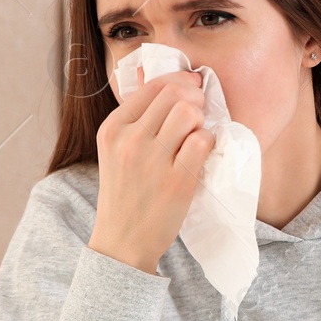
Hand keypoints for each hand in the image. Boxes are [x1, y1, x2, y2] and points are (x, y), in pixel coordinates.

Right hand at [89, 65, 215, 273]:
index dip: (180, 81)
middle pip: (175, 94)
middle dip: (195, 97)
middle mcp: (129, 140)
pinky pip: (203, 141)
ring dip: (201, 120)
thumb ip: (135, 118)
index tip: (192, 88)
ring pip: (189, 113)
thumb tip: (161, 79)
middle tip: (200, 111)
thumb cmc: (125, 193)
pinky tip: (200, 154)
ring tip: (196, 135)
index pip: (154, 86)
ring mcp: (152, 160)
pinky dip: (208, 143)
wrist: (122, 241)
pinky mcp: (176, 180)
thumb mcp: (115, 151)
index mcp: (112, 128)